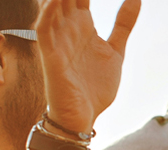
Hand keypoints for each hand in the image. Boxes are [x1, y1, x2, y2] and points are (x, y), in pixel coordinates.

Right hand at [35, 0, 140, 131]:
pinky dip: (48, 13)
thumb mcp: (115, 51)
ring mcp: (57, 41)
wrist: (82, 119)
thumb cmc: (94, 87)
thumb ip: (123, 24)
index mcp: (82, 25)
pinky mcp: (51, 58)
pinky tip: (56, 0)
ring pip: (53, 6)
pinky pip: (45, 31)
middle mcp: (67, 29)